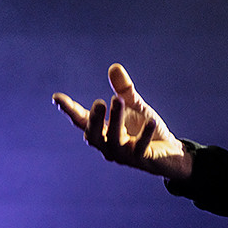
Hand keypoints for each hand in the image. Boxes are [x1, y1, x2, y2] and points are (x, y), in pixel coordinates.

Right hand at [53, 63, 192, 179]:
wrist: (170, 153)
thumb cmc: (146, 130)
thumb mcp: (135, 106)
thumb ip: (124, 90)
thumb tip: (114, 67)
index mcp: (103, 132)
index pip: (82, 121)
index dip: (69, 110)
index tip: (56, 97)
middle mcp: (109, 146)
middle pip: (94, 135)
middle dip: (94, 119)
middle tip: (98, 101)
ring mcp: (124, 155)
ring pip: (114, 140)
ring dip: (116, 119)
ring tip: (118, 100)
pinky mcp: (142, 160)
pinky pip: (140, 148)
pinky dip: (144, 134)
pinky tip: (151, 121)